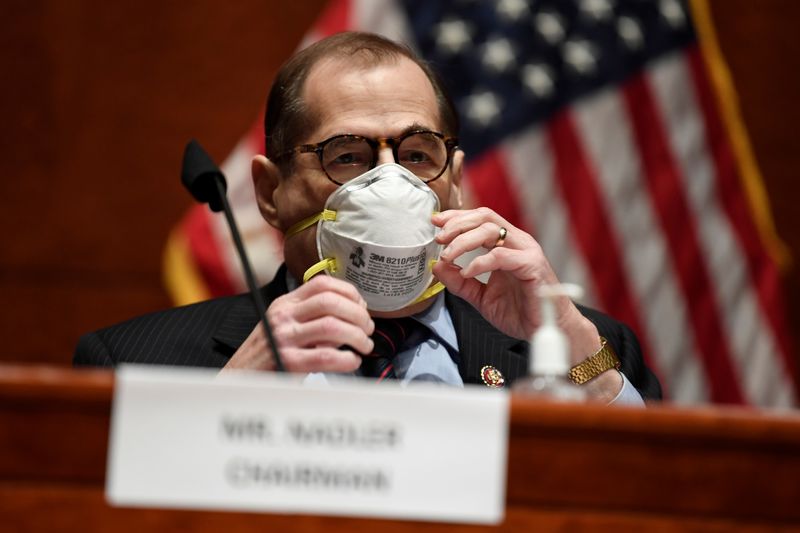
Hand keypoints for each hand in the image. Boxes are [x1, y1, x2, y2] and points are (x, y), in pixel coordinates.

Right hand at [222, 275, 374, 372]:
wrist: (240, 379)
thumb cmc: (269, 355)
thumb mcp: (286, 326)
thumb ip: (314, 319)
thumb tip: (352, 315)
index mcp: (286, 304)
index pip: (322, 284)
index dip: (349, 292)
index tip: (362, 306)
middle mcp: (284, 316)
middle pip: (331, 302)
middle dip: (358, 315)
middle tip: (367, 329)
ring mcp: (284, 338)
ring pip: (332, 326)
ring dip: (357, 336)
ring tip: (363, 346)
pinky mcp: (287, 362)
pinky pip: (326, 356)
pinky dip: (347, 359)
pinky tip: (351, 361)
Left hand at [433, 208, 622, 400]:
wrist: (546, 330)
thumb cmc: (520, 312)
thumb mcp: (481, 297)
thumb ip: (460, 282)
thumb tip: (437, 267)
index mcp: (507, 245)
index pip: (480, 219)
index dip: (457, 217)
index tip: (435, 222)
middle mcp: (517, 243)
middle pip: (484, 217)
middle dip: (457, 224)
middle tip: (439, 238)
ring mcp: (526, 252)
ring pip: (492, 231)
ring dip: (464, 241)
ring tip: (448, 256)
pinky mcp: (532, 266)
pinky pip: (502, 256)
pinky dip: (480, 262)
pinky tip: (468, 272)